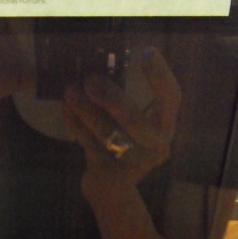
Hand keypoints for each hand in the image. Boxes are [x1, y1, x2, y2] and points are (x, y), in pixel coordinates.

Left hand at [62, 47, 180, 188]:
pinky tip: (66, 108)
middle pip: (134, 121)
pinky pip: (90, 145)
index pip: (171, 98)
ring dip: (86, 111)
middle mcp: (155, 147)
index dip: (160, 76)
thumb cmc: (124, 142)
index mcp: (166, 126)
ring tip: (71, 91)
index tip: (146, 51)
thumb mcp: (133, 121)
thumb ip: (123, 99)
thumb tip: (97, 65)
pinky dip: (76, 125)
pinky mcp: (110, 175)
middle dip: (109, 98)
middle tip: (89, 78)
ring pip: (108, 135)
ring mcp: (133, 164)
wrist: (112, 187)